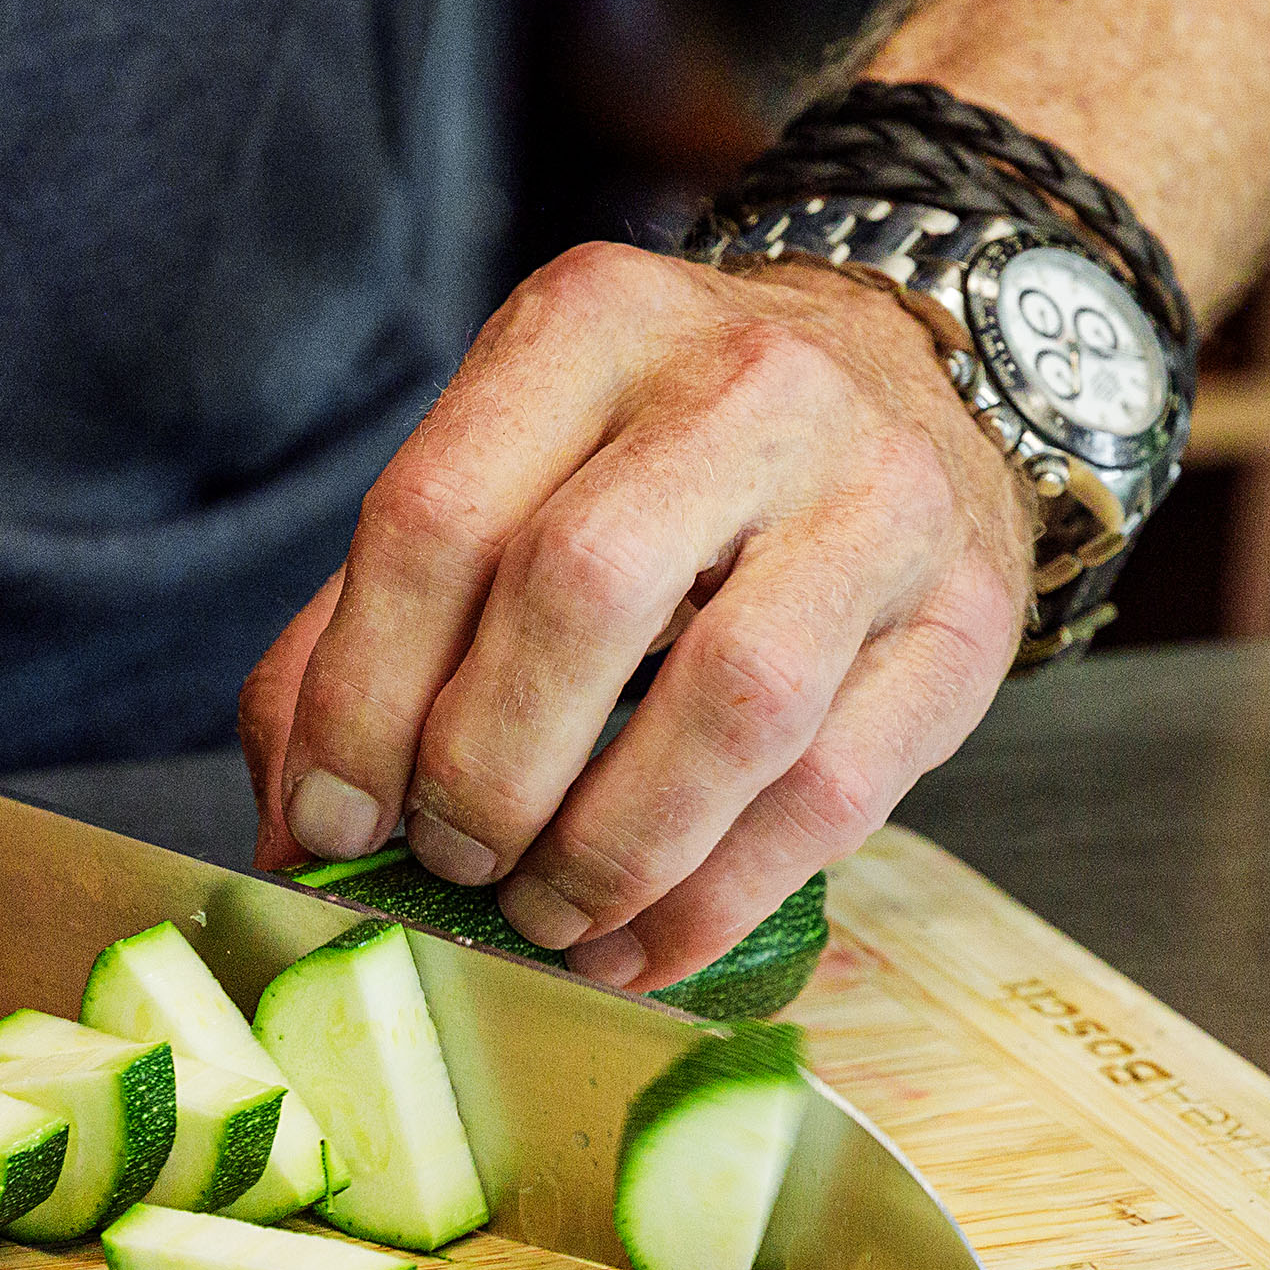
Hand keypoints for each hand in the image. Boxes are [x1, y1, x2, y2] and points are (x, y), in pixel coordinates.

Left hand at [238, 243, 1031, 991]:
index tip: (332, 820)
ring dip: (607, 851)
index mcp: (589, 326)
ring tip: (544, 916)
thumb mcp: (502, 480)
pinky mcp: (967, 618)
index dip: (364, 697)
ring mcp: (876, 496)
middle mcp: (745, 386)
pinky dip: (714, 900)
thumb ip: (368, 633)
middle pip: (579, 596)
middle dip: (486, 771)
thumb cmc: (655, 467)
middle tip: (451, 860)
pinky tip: (641, 944)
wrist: (906, 386)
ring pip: (729, 704)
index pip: (438, 517)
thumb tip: (302, 838)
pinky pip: (833, 794)